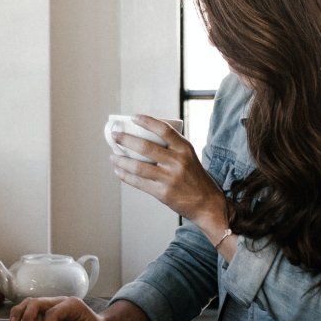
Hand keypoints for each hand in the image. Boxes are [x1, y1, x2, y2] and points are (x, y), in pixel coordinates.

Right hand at [8, 297, 111, 320]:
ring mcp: (52, 306)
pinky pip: (29, 310)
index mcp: (72, 304)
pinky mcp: (46, 313)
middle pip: (37, 302)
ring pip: (30, 302)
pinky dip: (20, 315)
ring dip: (20, 312)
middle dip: (28, 316)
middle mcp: (60, 302)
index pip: (53, 312)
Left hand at [110, 115, 226, 228]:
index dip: (147, 121)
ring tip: (113, 156)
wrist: (207, 203)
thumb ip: (172, 147)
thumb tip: (144, 136)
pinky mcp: (162, 193)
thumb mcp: (189, 157)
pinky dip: (125, 176)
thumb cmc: (195, 178)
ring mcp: (169, 178)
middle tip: (115, 135)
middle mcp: (177, 161)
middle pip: (146, 147)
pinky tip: (118, 171)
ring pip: (138, 166)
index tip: (133, 117)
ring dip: (121, 160)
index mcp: (185, 149)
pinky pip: (139, 182)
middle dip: (126, 139)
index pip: (164, 129)